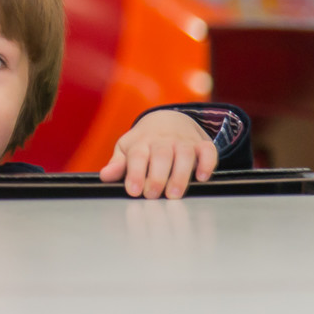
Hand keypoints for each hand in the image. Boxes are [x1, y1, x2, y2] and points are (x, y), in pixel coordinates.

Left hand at [98, 110, 217, 198]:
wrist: (168, 118)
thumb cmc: (144, 140)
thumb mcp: (127, 149)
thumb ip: (118, 164)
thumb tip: (105, 176)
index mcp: (142, 142)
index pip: (137, 156)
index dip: (135, 173)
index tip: (133, 190)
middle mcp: (163, 140)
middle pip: (161, 155)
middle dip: (157, 177)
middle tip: (152, 196)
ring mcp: (184, 141)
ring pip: (184, 154)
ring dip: (180, 175)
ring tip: (174, 194)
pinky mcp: (202, 144)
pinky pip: (208, 151)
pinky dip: (207, 163)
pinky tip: (202, 177)